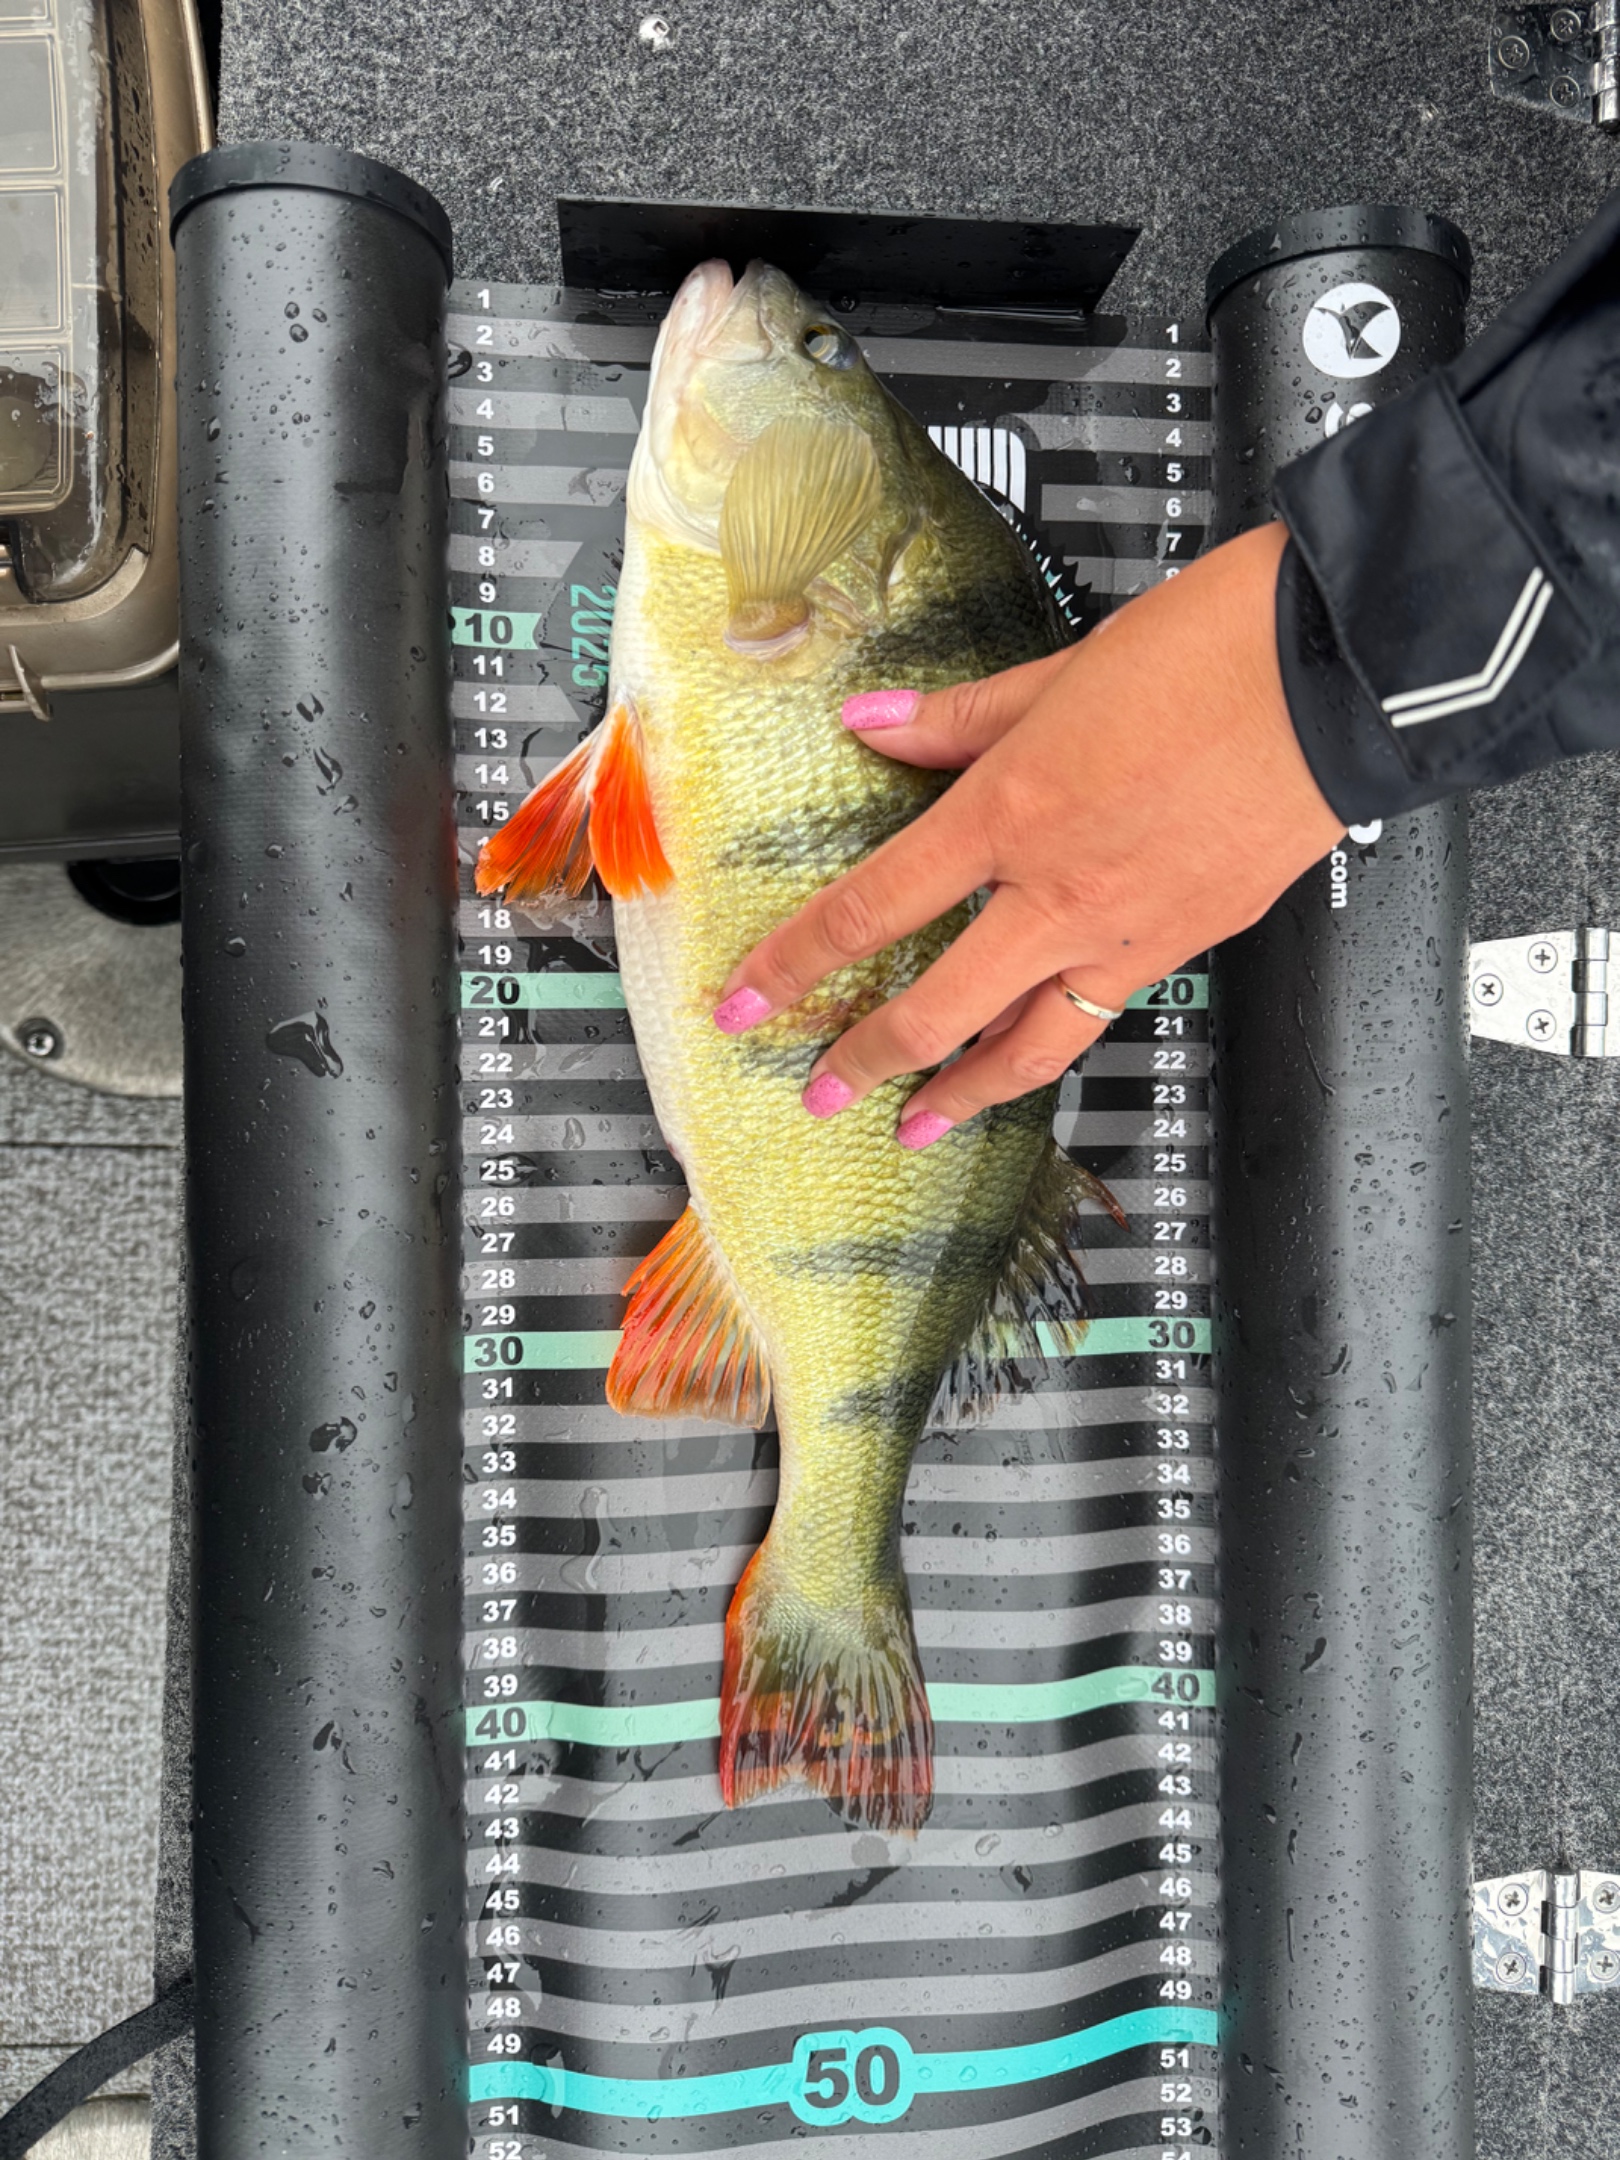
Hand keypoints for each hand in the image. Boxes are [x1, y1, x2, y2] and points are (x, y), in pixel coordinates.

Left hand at [714, 522, 1344, 1145]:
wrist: (1342, 672)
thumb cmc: (1212, 651)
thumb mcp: (1060, 671)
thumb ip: (958, 715)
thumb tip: (876, 724)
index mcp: (1010, 812)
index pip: (870, 909)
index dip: (795, 967)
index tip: (746, 1006)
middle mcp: (1059, 891)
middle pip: (936, 1005)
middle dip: (867, 1059)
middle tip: (822, 1090)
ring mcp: (1129, 930)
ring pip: (1028, 1043)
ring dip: (964, 1092)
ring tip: (922, 1122)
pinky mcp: (1192, 942)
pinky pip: (1103, 1016)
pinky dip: (1057, 1045)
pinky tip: (1038, 1049)